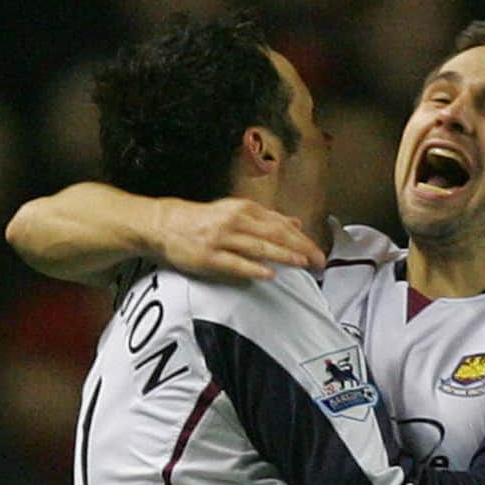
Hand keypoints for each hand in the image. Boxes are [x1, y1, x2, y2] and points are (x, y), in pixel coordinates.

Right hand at [152, 198, 326, 280]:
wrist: (166, 224)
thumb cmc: (204, 220)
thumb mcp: (237, 212)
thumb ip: (267, 219)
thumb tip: (296, 224)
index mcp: (245, 209)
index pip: (281, 225)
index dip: (302, 239)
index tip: (318, 252)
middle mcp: (236, 221)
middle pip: (275, 234)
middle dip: (299, 248)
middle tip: (318, 261)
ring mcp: (222, 239)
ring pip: (258, 247)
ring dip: (282, 255)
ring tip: (301, 263)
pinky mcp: (210, 257)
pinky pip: (235, 263)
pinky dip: (253, 268)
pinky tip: (268, 274)